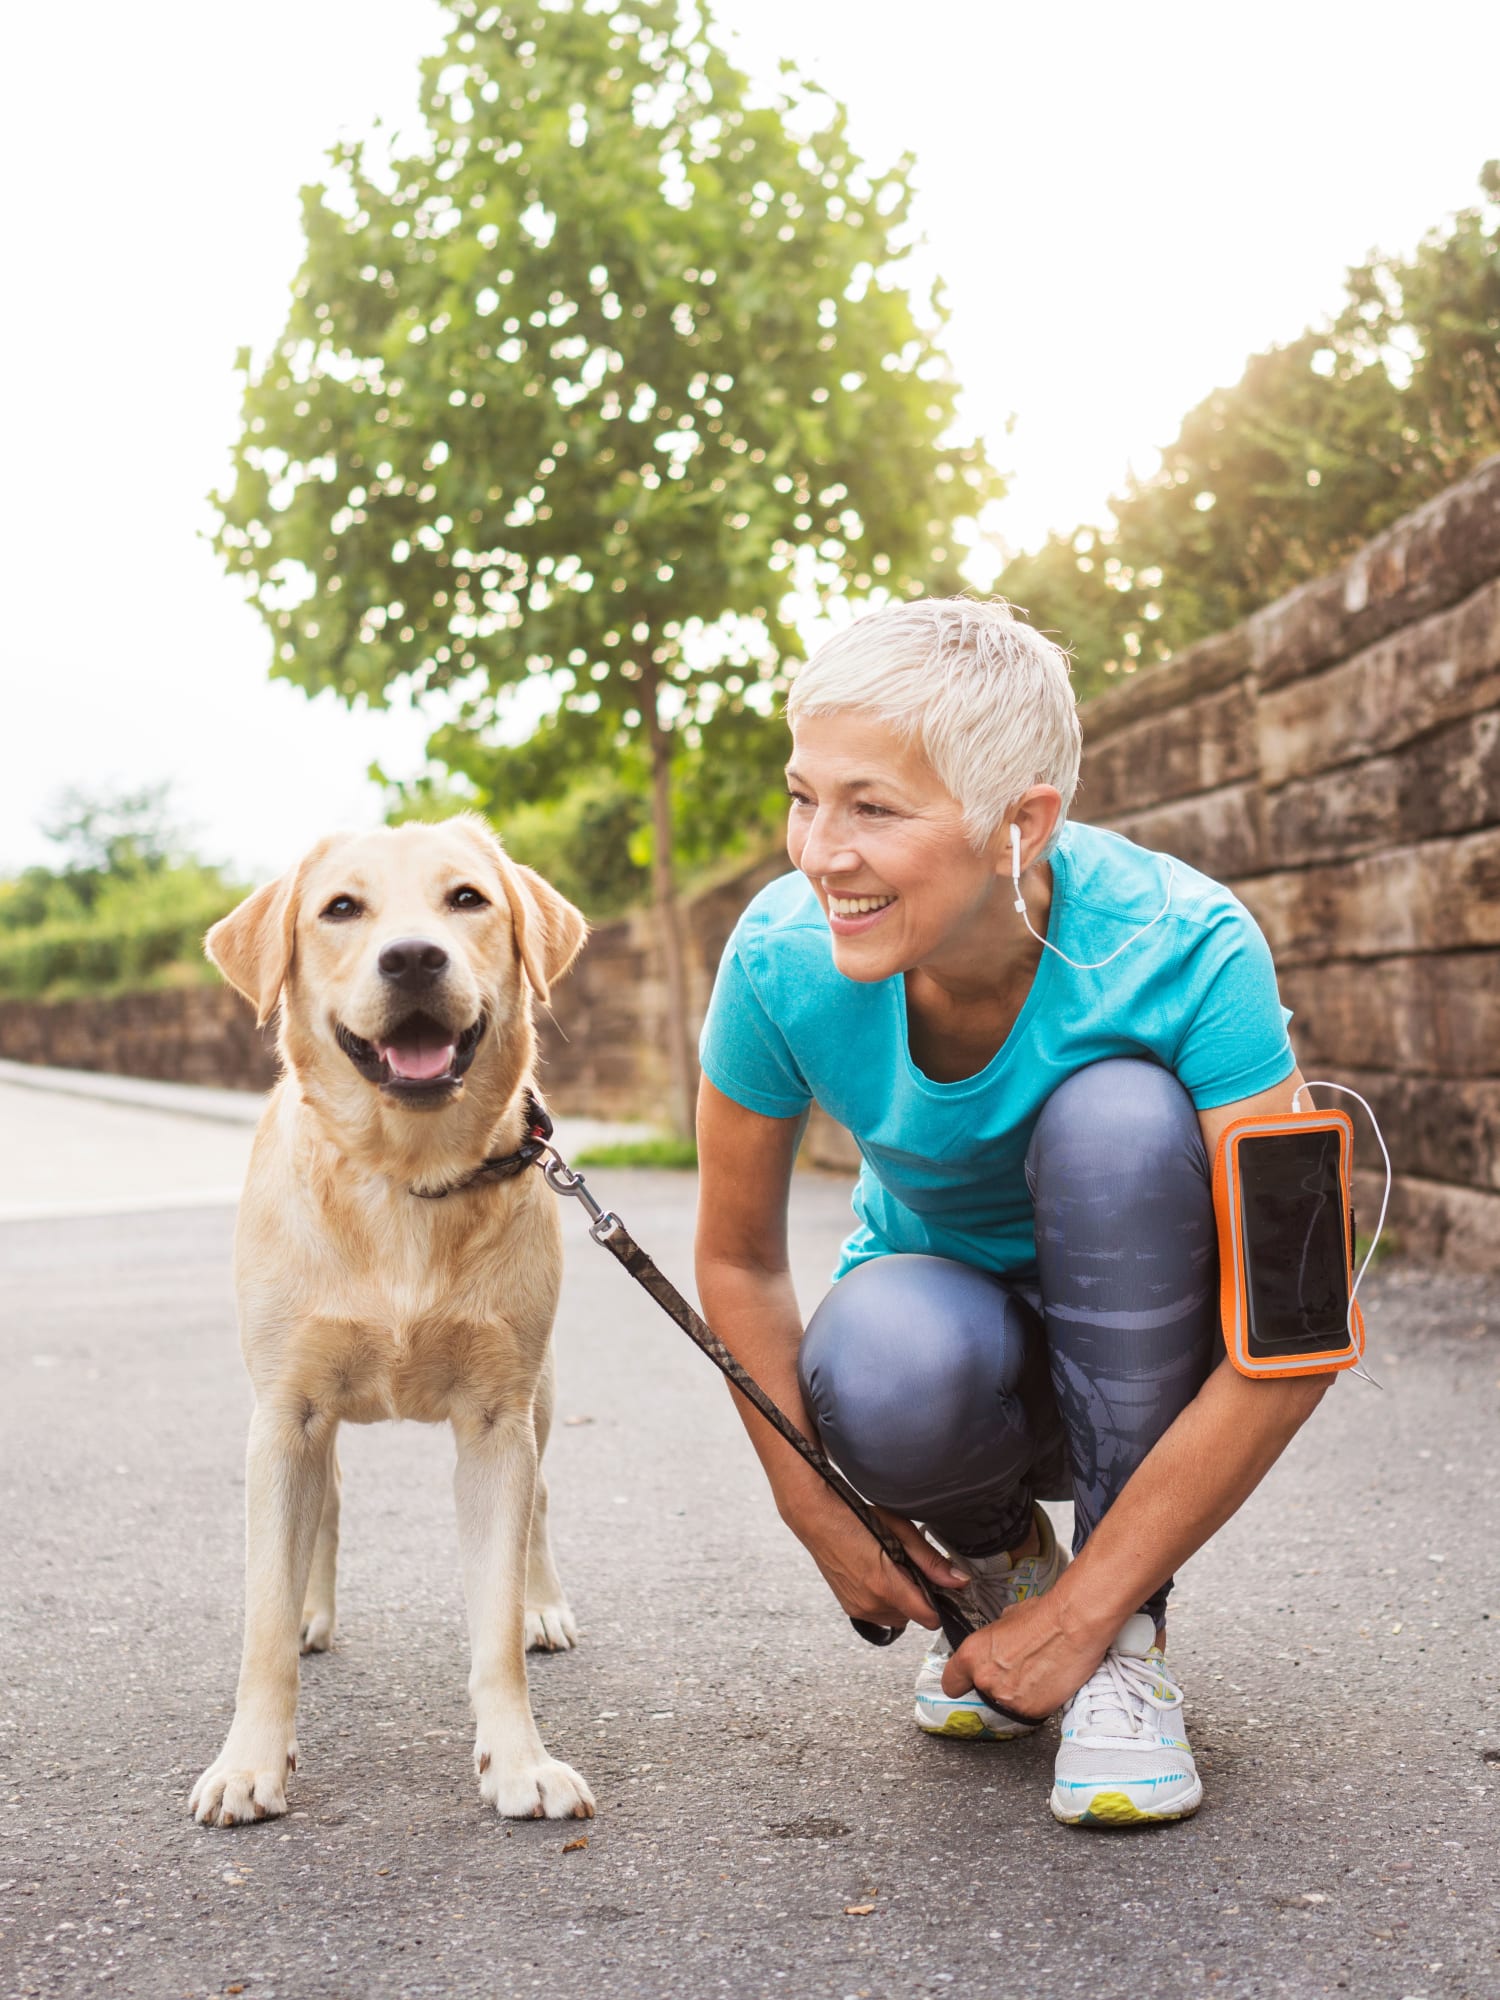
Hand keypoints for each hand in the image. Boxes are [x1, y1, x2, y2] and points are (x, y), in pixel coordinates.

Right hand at [776, 1478, 967, 1632]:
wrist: (816, 1518)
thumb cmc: (855, 1517)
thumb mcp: (899, 1531)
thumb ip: (931, 1561)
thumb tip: (959, 1581)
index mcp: (885, 1586)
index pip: (929, 1617)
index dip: (939, 1602)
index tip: (938, 1584)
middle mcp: (870, 1605)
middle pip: (914, 1616)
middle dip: (917, 1595)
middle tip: (905, 1564)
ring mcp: (858, 1609)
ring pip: (897, 1616)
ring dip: (900, 1599)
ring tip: (888, 1566)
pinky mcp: (850, 1608)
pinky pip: (880, 1613)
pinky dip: (884, 1599)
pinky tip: (875, 1572)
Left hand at [941, 1587, 1110, 1720]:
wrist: (1073, 1625)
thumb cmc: (1043, 1616)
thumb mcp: (1006, 1619)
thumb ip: (993, 1640)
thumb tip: (996, 1645)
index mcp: (973, 1655)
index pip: (951, 1683)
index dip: (961, 1682)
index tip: (967, 1682)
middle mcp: (986, 1680)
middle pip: (983, 1693)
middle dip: (997, 1685)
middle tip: (1018, 1669)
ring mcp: (1008, 1699)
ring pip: (1007, 1704)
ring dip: (1019, 1693)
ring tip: (1039, 1672)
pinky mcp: (1032, 1711)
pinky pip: (1030, 1710)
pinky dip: (1038, 1700)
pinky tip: (1049, 1680)